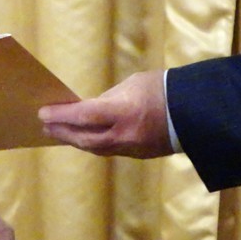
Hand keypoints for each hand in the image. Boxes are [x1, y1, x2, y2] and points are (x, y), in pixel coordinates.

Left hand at [38, 69, 173, 158]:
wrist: (197, 113)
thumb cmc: (164, 89)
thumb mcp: (133, 84)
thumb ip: (110, 98)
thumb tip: (92, 109)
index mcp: (124, 113)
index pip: (84, 116)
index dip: (61, 115)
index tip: (43, 113)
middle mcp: (125, 135)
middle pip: (85, 138)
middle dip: (63, 132)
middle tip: (45, 125)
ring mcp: (133, 149)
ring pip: (96, 149)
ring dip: (76, 140)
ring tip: (61, 133)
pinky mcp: (139, 155)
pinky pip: (110, 151)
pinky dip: (94, 144)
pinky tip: (86, 138)